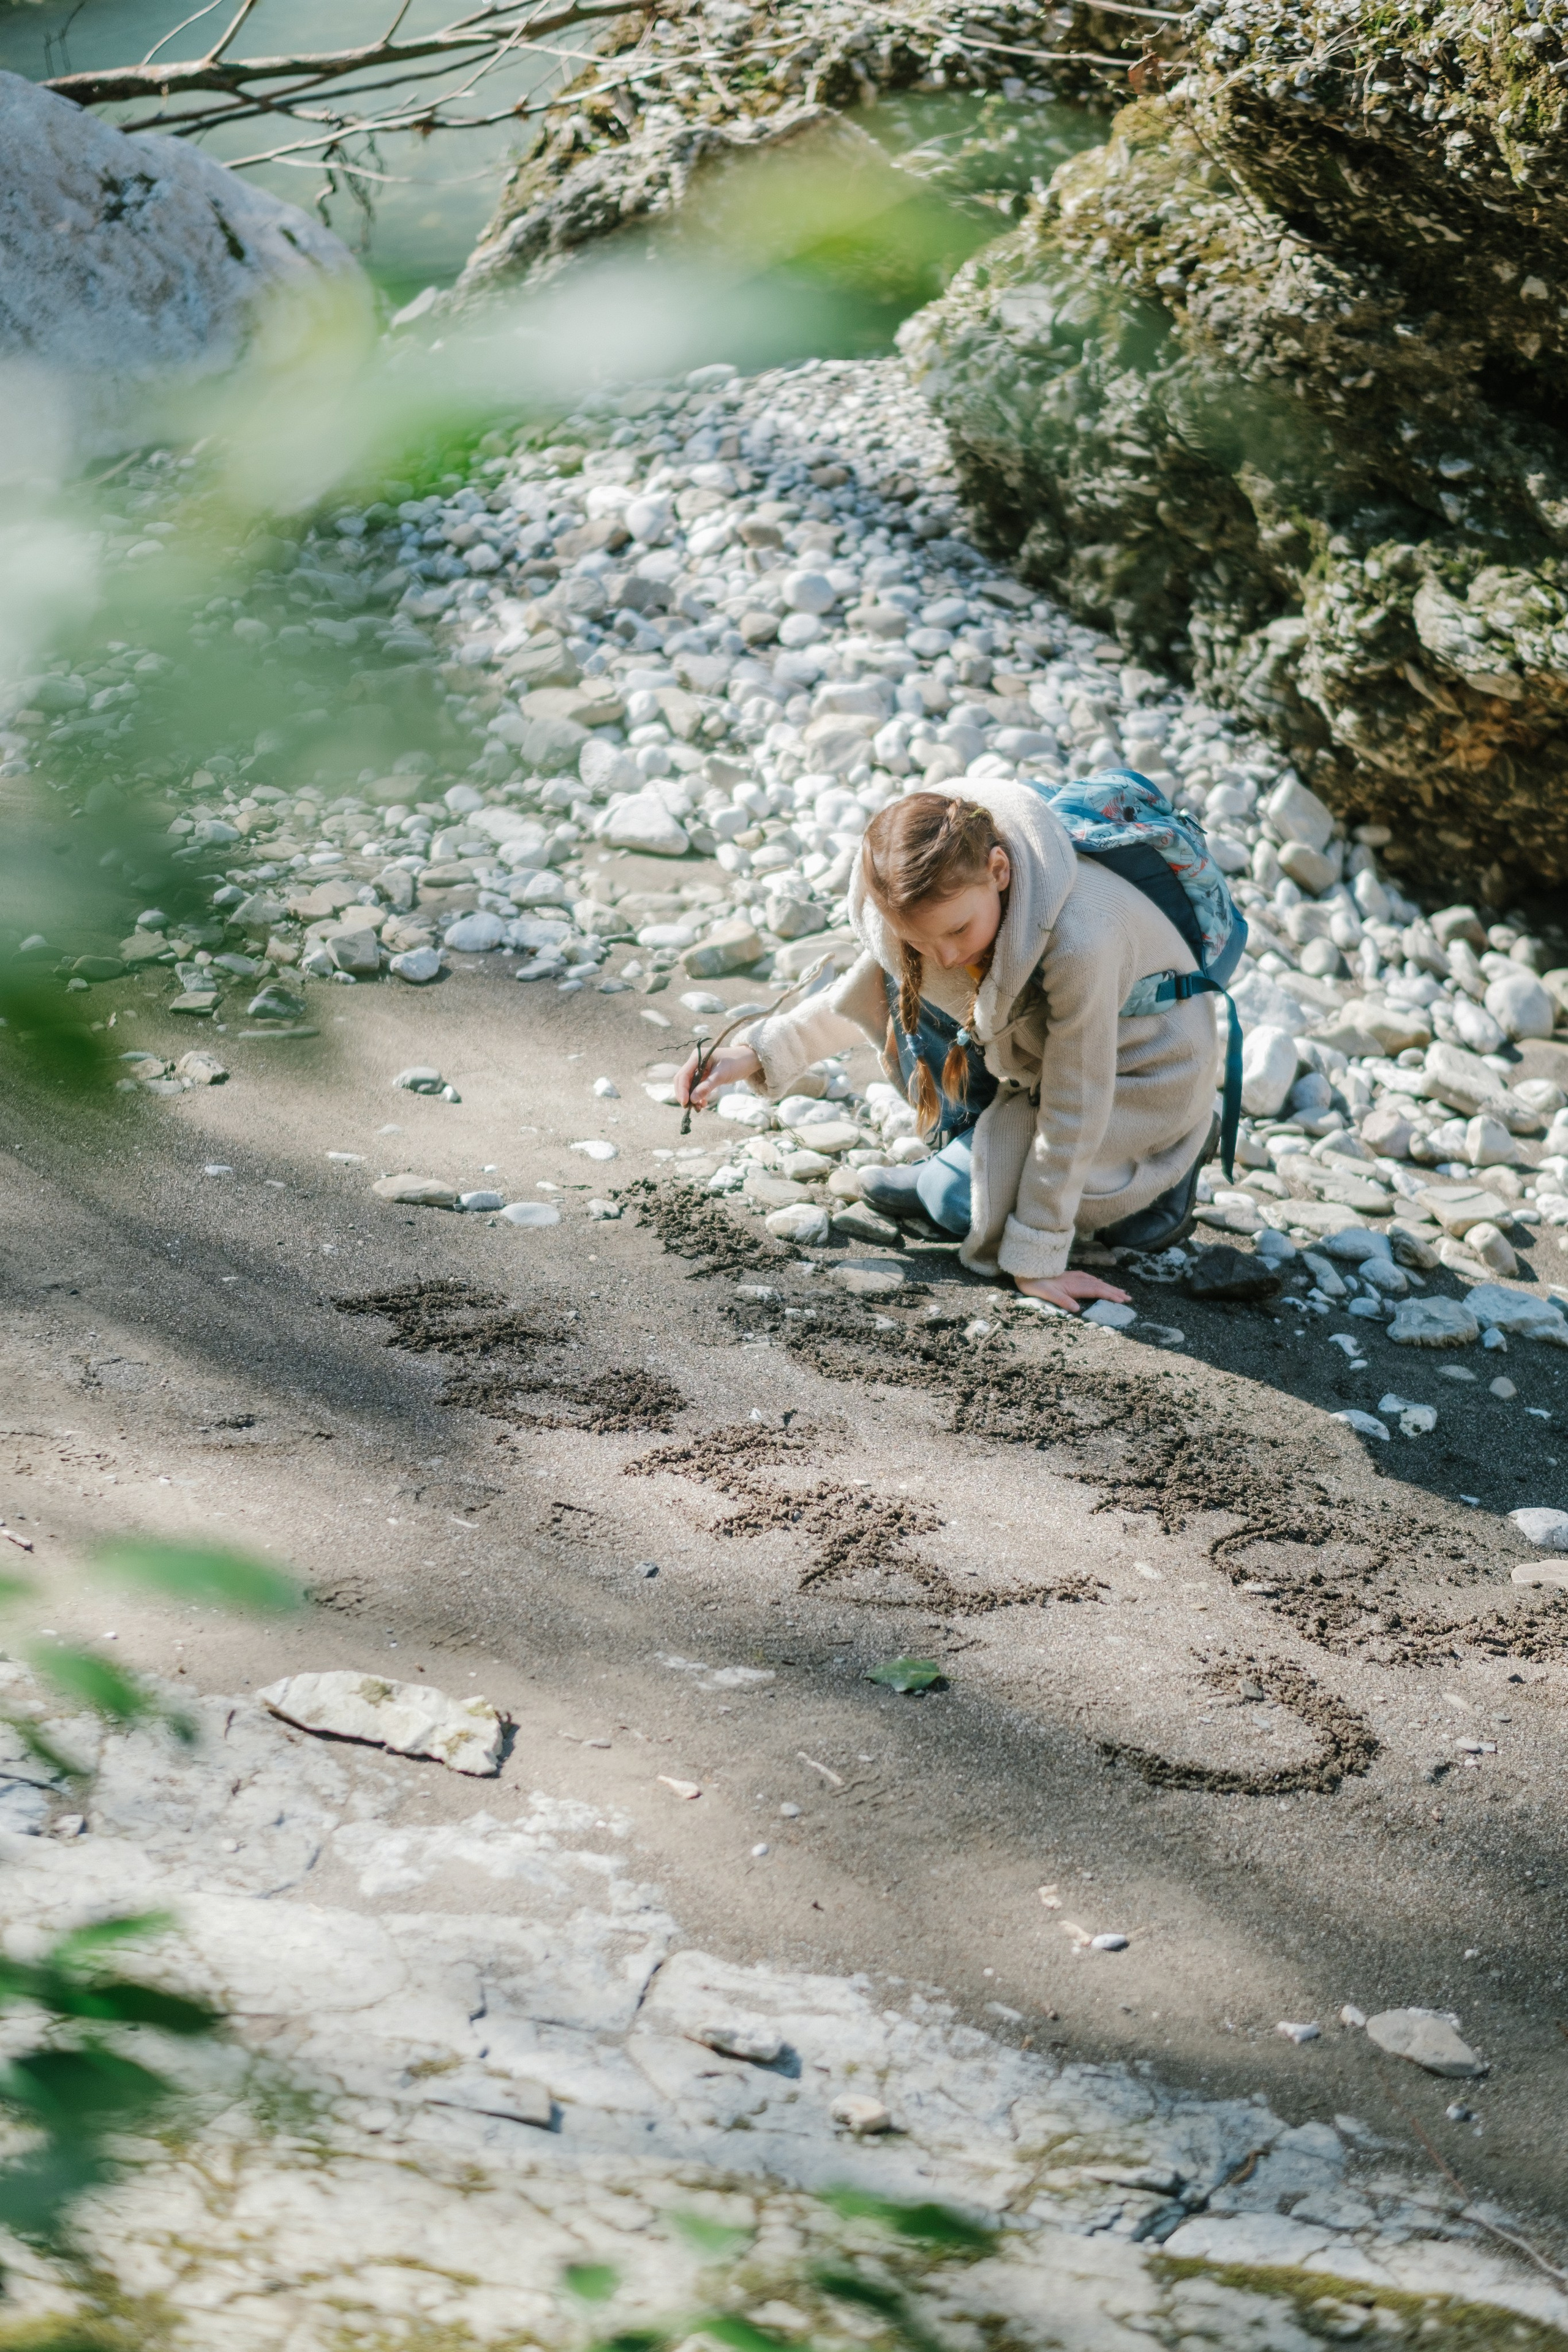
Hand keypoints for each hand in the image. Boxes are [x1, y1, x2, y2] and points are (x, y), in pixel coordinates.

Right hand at [676, 1043, 762, 1109]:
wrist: (749, 1060)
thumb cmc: (736, 1063)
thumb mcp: (721, 1075)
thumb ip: (706, 1087)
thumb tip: (693, 1099)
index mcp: (697, 1057)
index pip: (683, 1075)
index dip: (682, 1089)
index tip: (685, 1102)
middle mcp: (695, 1062)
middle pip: (683, 1080)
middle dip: (685, 1094)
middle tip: (688, 1107)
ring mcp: (700, 1069)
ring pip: (689, 1085)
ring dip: (691, 1097)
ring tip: (698, 1108)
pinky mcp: (705, 1075)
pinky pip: (697, 1087)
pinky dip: (698, 1096)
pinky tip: (703, 1103)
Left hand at [1014, 1270, 1131, 1313]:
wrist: (1027, 1271)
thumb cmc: (1035, 1284)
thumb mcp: (1047, 1295)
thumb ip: (1063, 1301)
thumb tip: (1077, 1309)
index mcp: (1074, 1286)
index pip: (1097, 1291)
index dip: (1110, 1295)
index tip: (1123, 1300)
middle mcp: (1077, 1280)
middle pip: (1100, 1286)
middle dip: (1115, 1292)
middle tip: (1128, 1298)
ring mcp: (1074, 1277)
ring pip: (1096, 1282)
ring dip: (1109, 1287)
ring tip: (1120, 1292)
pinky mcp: (1070, 1276)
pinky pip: (1089, 1279)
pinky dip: (1098, 1283)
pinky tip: (1100, 1283)